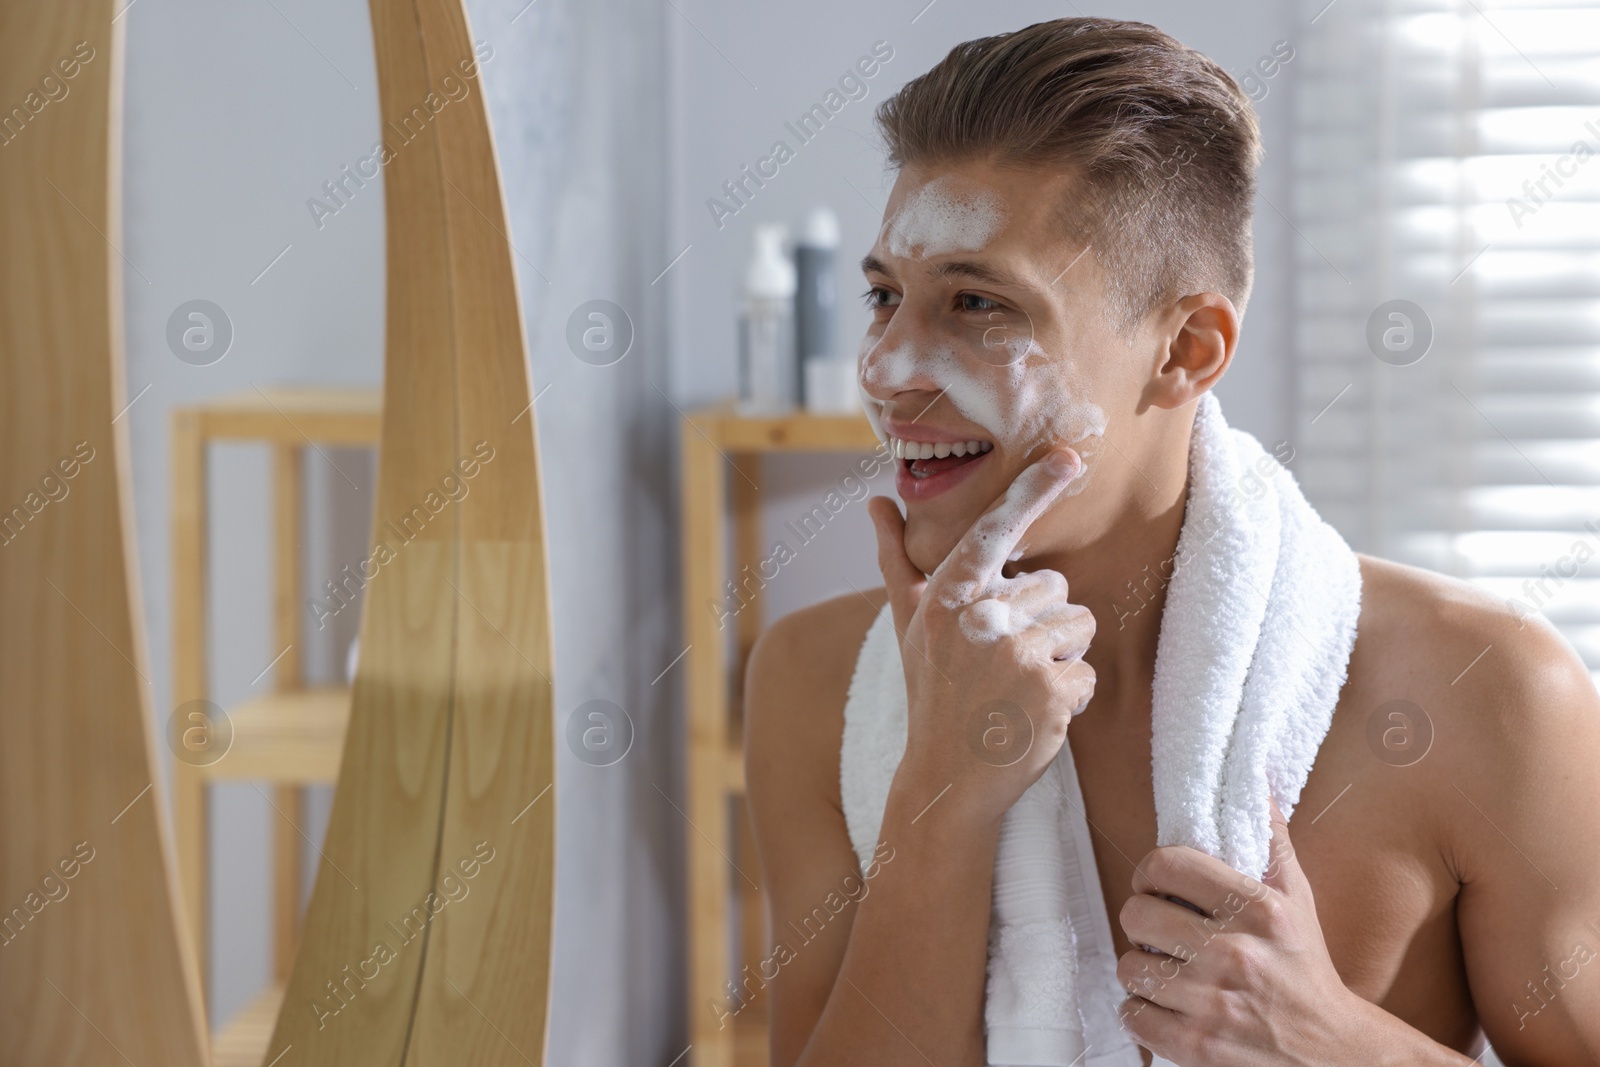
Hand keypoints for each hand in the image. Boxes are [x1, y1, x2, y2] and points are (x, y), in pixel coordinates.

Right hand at [867, 448, 1095, 829]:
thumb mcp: (910, 624)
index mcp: (947, 595)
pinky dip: (1071, 696)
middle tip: (1002, 662)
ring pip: (1080, 624)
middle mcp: (979, 618)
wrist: (946, 778)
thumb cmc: (931, 691)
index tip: (1067, 455)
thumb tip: (875, 502)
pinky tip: (1034, 714)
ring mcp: (1015, 655)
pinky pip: (1088, 671)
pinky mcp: (1050, 691)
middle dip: (1042, 622)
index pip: (996, 530)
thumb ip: (898, 559)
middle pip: (1056, 586)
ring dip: (1061, 656)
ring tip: (1018, 686)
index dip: (1033, 489)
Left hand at [1116, 799, 1363, 1064]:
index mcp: (1259, 910)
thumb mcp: (1298, 897)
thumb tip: (1252, 776)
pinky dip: (1142, 1010)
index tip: (1158, 885)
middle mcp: (1235, 954)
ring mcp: (1214, 1003)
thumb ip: (1269, 838)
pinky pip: (1132, 1014)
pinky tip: (1168, 1004)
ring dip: (1142, 967)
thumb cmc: (1305, 967)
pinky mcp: (1196, 1047)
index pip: (1166, 864)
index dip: (1151, 873)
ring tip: (1168, 968)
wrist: (1333, 1053)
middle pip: (1135, 913)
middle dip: (1143, 920)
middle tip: (1162, 929)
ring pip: (1129, 965)